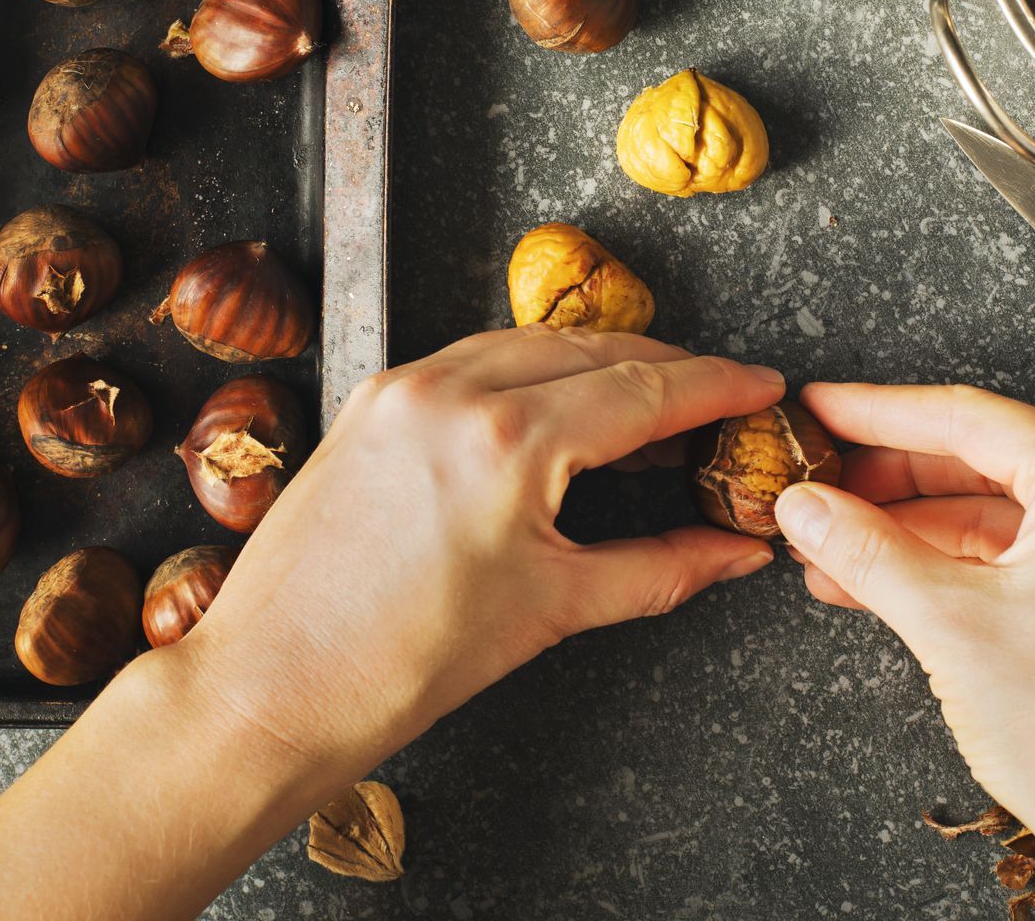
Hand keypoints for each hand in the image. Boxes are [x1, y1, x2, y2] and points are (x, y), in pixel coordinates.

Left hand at [178, 326, 783, 780]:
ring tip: (650, 401)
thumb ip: (659, 567)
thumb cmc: (396, 665)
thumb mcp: (551, 610)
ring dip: (598, 362)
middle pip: (592, 352)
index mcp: (505, 441)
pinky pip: (470, 359)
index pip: (642, 390)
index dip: (717, 386)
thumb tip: (736, 551)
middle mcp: (450, 393)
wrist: (269, 689)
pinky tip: (558, 402)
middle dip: (667, 370)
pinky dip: (528, 370)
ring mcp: (401, 389)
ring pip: (528, 344)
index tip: (764, 387)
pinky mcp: (368, 401)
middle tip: (720, 400)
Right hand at [775, 384, 1034, 919]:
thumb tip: (806, 506)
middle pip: (983, 461)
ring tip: (831, 547)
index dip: (878, 412)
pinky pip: (1022, 557)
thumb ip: (867, 550)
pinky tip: (886, 584)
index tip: (822, 410)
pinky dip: (954, 566)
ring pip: (998, 514)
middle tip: (817, 484)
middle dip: (888, 480)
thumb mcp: (947, 624)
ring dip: (912, 530)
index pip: (968, 418)